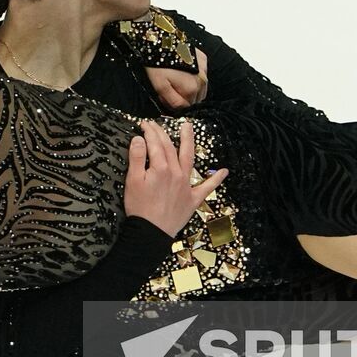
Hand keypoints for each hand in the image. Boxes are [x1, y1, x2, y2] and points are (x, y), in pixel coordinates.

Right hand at [123, 120, 227, 236]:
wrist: (151, 232)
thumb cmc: (139, 208)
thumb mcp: (132, 181)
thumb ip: (137, 158)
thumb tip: (139, 138)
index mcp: (160, 168)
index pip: (155, 143)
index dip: (149, 131)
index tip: (143, 124)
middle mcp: (176, 173)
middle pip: (170, 147)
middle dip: (162, 133)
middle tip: (155, 123)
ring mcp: (186, 185)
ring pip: (189, 158)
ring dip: (189, 142)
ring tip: (189, 128)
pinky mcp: (193, 199)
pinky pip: (207, 188)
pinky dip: (216, 179)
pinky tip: (224, 171)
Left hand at [146, 47, 208, 109]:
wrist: (159, 40)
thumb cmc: (157, 62)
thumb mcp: (160, 87)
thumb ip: (172, 102)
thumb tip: (179, 111)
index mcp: (192, 89)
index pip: (189, 107)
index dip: (178, 106)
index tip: (169, 100)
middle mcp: (202, 80)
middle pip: (196, 98)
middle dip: (185, 98)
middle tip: (171, 90)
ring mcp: (204, 68)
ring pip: (201, 88)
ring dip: (192, 88)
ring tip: (177, 81)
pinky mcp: (203, 59)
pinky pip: (202, 74)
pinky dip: (195, 76)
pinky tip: (184, 71)